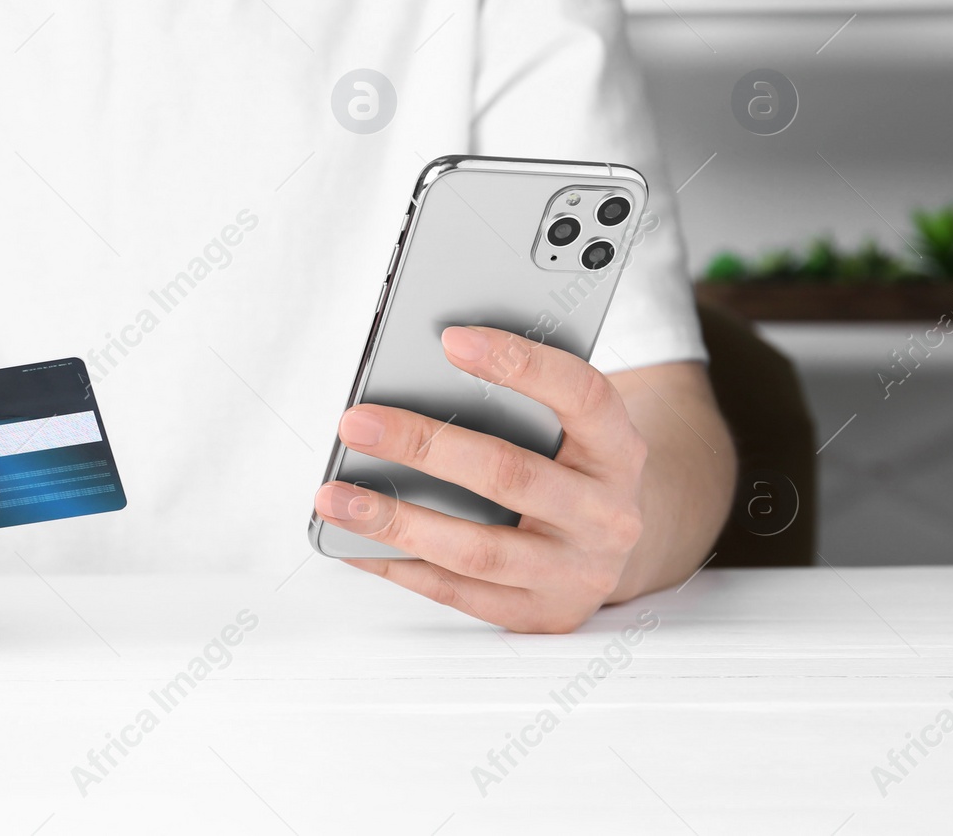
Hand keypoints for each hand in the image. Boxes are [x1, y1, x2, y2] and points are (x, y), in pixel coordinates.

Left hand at [314, 325, 647, 632]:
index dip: (520, 364)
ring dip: (396, 520)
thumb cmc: (570, 465)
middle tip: (356, 421)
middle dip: (424, 445)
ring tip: (334, 496)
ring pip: (477, 549)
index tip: (451, 338)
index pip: (581, 394)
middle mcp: (607, 514)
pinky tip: (350, 539)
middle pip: (510, 475)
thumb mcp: (569, 426)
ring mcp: (576, 572)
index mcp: (618, 448)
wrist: (615, 547)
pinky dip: (397, 565)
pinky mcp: (541, 614)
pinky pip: (457, 593)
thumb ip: (519, 399)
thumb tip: (417, 369)